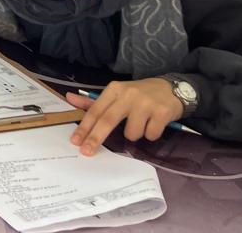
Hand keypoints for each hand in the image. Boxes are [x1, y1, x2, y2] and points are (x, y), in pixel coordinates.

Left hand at [66, 78, 183, 154]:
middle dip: (96, 138)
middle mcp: (128, 94)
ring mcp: (145, 103)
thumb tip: (69, 98)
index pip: (96, 110)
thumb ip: (94, 100)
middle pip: (108, 120)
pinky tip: (154, 123)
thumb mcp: (117, 93)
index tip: (75, 141)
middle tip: (86, 152)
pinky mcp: (162, 113)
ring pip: (131, 133)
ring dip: (135, 134)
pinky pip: (150, 135)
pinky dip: (151, 134)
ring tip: (142, 123)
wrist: (172, 88)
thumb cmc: (140, 93)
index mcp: (114, 89)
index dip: (85, 127)